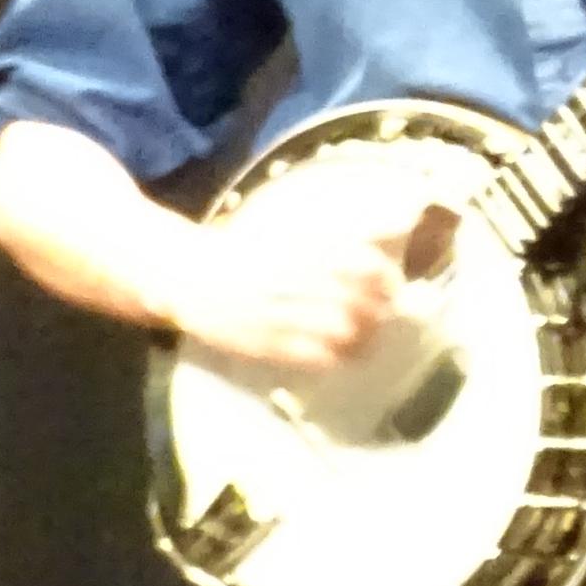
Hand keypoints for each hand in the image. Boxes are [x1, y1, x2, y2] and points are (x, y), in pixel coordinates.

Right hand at [161, 207, 407, 371]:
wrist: (187, 272)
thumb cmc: (249, 250)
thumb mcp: (297, 232)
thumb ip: (348, 236)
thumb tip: (398, 227)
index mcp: (305, 249)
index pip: (367, 266)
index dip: (389, 281)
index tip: (393, 288)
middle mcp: (296, 280)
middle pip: (362, 304)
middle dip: (381, 314)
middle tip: (383, 318)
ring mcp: (279, 313)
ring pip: (342, 333)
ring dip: (365, 340)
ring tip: (367, 340)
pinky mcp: (263, 343)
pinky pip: (312, 357)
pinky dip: (335, 358)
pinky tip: (339, 355)